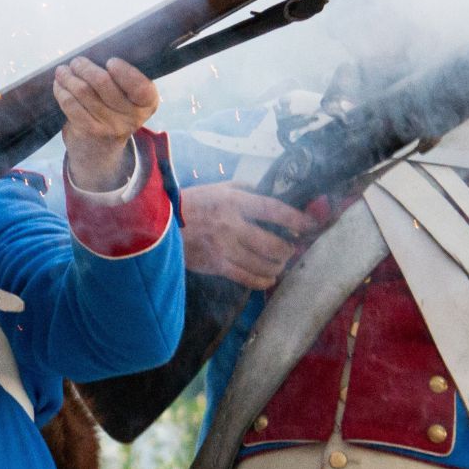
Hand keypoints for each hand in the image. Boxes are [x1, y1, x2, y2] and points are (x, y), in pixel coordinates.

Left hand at [55, 57, 159, 191]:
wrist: (101, 147)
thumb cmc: (113, 107)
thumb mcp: (128, 96)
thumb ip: (121, 76)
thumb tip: (95, 50)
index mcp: (147, 102)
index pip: (139, 86)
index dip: (124, 72)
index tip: (110, 61)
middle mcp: (132, 117)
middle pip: (103, 83)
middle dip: (85, 67)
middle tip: (76, 61)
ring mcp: (110, 126)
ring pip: (83, 91)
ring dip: (69, 76)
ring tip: (63, 70)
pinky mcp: (88, 130)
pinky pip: (70, 104)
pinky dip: (61, 90)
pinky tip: (59, 84)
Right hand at [180, 182, 316, 289]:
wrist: (157, 225)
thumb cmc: (189, 203)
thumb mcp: (216, 188)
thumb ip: (243, 190)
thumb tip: (267, 195)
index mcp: (233, 202)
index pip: (274, 210)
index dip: (297, 219)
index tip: (311, 224)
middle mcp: (232, 226)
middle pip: (275, 244)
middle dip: (290, 248)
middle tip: (292, 247)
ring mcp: (224, 249)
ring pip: (266, 265)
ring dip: (278, 265)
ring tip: (279, 261)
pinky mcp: (216, 266)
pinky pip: (250, 279)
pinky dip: (264, 280)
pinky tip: (268, 277)